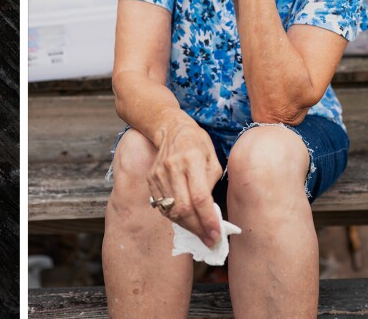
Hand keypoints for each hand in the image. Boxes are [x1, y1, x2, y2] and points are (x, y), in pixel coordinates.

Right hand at [148, 118, 223, 246]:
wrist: (170, 129)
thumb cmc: (197, 144)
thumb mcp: (213, 159)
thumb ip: (211, 184)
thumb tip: (211, 213)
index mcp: (192, 160)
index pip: (199, 197)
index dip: (208, 219)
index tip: (216, 234)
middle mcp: (173, 167)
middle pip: (183, 208)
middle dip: (197, 229)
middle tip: (209, 240)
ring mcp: (158, 174)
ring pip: (171, 210)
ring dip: (187, 226)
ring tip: (199, 232)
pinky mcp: (151, 179)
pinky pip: (162, 206)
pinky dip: (174, 217)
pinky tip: (185, 219)